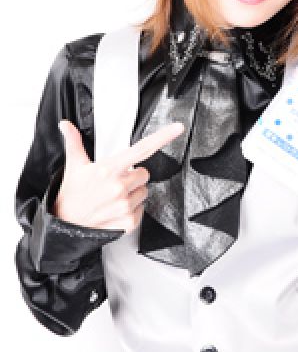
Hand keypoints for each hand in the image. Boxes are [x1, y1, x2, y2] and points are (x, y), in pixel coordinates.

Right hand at [53, 120, 183, 231]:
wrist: (65, 226)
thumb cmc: (72, 195)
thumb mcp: (74, 166)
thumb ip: (74, 142)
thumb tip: (66, 125)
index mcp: (109, 169)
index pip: (142, 149)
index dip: (162, 137)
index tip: (178, 128)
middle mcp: (119, 187)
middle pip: (145, 173)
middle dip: (133, 176)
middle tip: (115, 181)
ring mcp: (125, 205)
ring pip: (144, 191)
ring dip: (133, 192)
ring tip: (113, 197)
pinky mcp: (129, 222)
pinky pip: (142, 208)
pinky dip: (132, 209)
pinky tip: (116, 209)